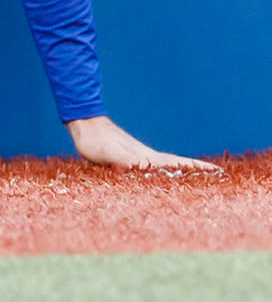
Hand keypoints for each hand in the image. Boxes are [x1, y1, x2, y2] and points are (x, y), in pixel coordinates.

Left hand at [65, 115, 219, 171]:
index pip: (177, 164)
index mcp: (147, 157)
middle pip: (177, 163)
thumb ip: (127, 160)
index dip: (196, 168)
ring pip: (166, 165)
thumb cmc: (94, 142)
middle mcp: (146, 156)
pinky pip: (153, 166)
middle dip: (196, 169)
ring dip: (183, 169)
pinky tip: (163, 174)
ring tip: (198, 176)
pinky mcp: (129, 157)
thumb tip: (148, 166)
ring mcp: (139, 155)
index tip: (218, 171)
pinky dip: (165, 170)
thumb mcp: (109, 153)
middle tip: (217, 174)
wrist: (83, 125)